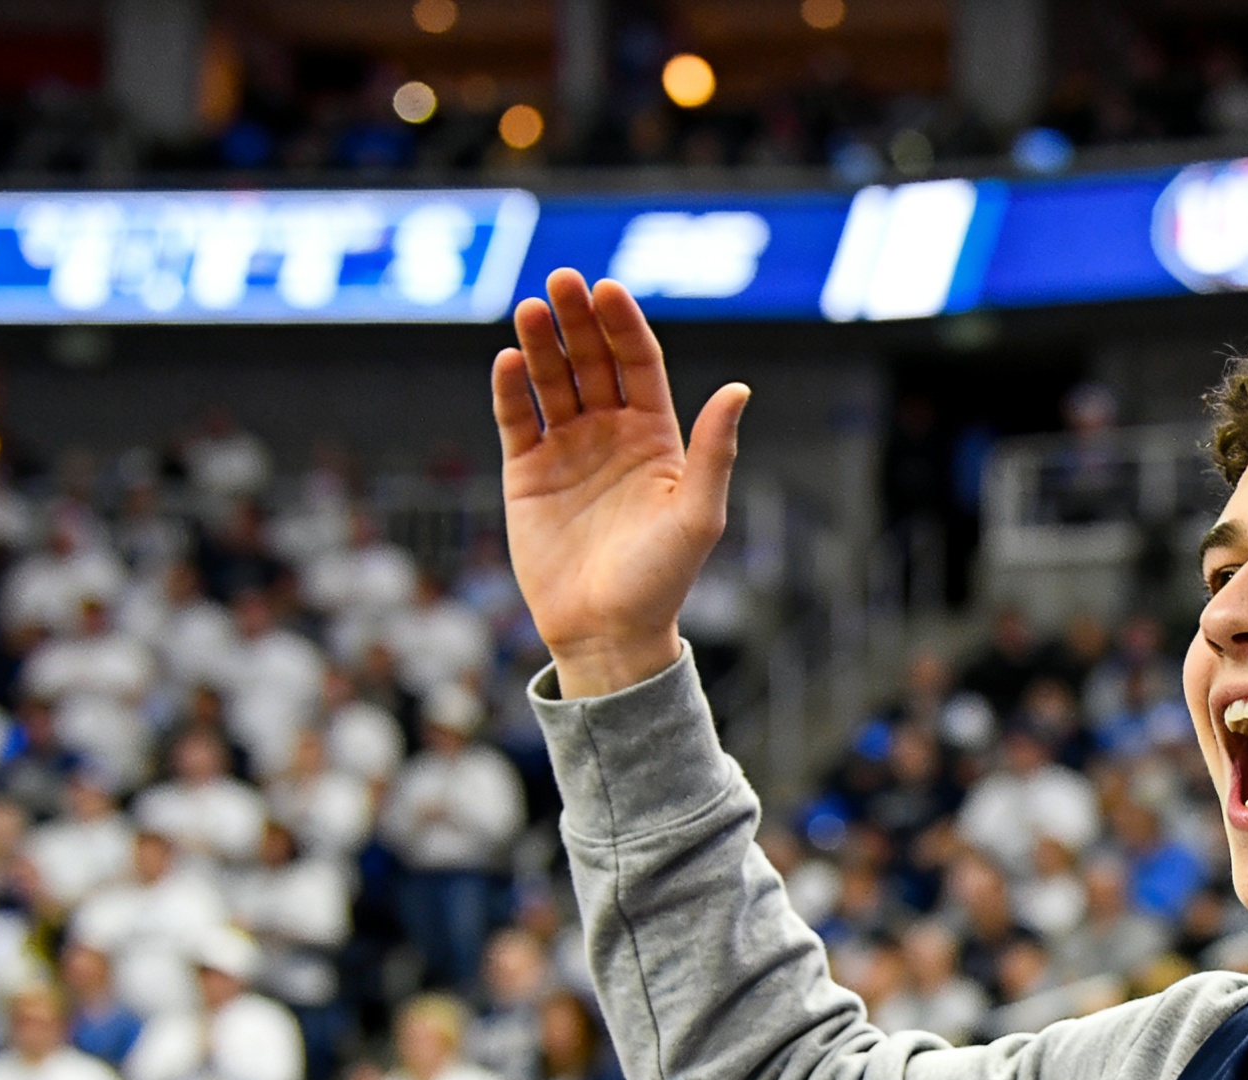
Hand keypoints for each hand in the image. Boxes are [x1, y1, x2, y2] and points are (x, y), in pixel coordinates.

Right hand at [494, 269, 750, 696]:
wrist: (608, 632)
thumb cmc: (661, 578)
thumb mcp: (698, 513)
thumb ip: (715, 450)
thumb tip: (740, 386)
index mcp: (657, 436)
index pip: (638, 364)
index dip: (624, 326)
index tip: (609, 289)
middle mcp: (611, 434)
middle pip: (592, 361)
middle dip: (578, 320)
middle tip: (561, 280)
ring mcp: (567, 449)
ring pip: (552, 382)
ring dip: (541, 344)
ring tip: (530, 308)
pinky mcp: (526, 472)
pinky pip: (516, 419)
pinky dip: (510, 389)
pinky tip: (507, 360)